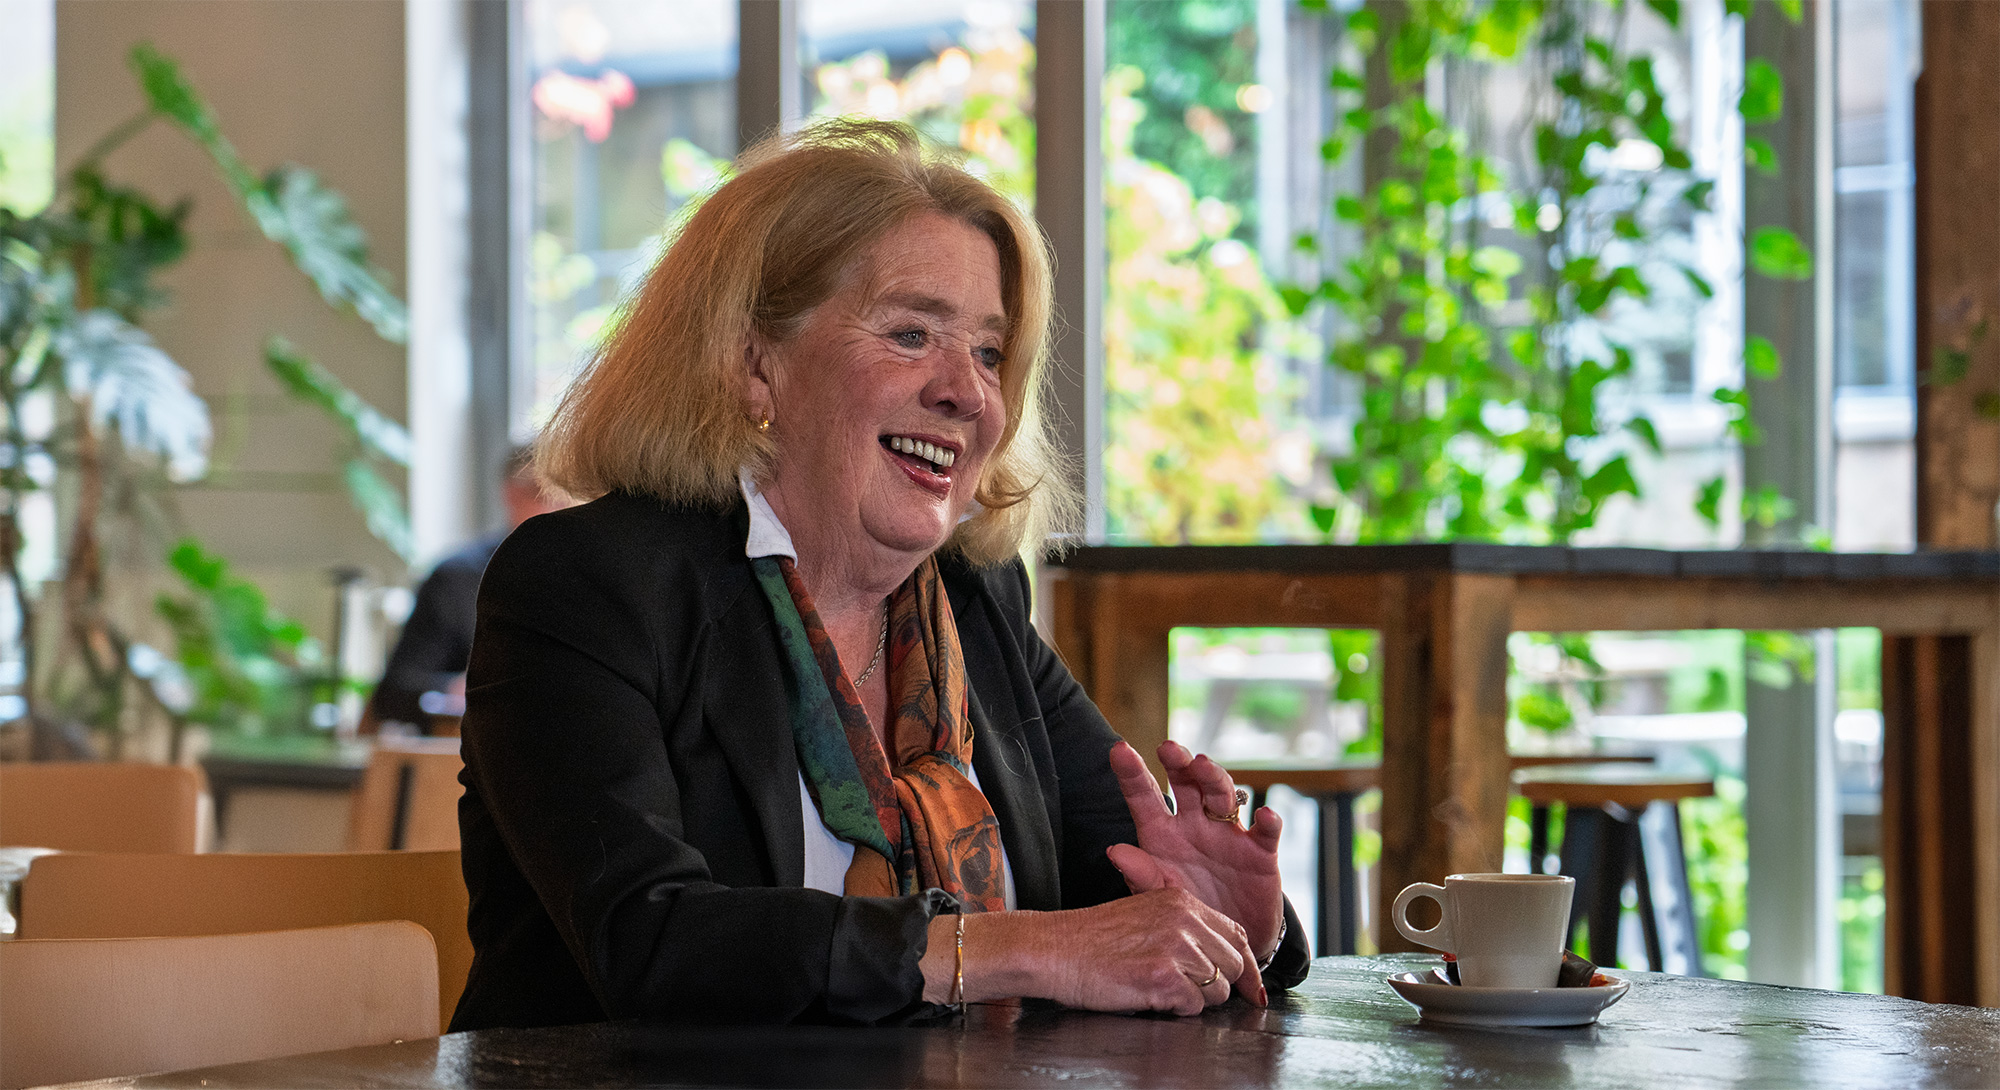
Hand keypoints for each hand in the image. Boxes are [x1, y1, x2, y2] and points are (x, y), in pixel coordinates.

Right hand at [935, 889, 1262, 1013]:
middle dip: (1218, 984)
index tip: (1241, 984)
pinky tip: (1152, 998)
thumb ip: (1183, 925)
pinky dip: (1177, 1010)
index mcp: (1182, 901)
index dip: (1242, 964)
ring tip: (1162, 991)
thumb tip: (1224, 956)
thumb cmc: (1094, 939)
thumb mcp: (1144, 912)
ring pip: (1218, 990)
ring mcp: (1175, 948)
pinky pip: (1193, 1006)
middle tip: (1187, 990)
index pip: (1236, 935)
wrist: (1054, 949)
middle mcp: (1184, 920)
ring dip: (1195, 999)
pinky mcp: (1163, 978)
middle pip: (1234, 964)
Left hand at [1105, 740, 1284, 971]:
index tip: (1119, 750)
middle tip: (1167, 748)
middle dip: (1178, 762)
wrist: (1228, 941)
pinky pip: (1266, 833)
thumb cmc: (1186, 911)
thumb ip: (1140, 875)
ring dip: (1214, 778)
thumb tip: (1114, 851)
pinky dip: (1267, 822)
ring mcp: (1228, 834)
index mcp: (1162, 834)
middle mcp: (1194, 825)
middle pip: (1186, 784)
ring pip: (1223, 795)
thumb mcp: (1158, 897)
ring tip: (1203, 766)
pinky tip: (1264, 816)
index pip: (1144, 798)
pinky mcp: (1260, 853)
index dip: (1132, 773)